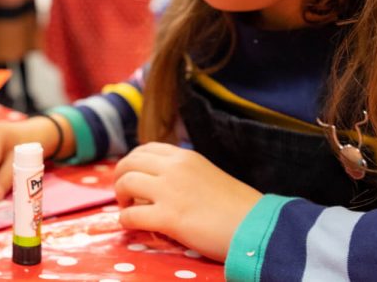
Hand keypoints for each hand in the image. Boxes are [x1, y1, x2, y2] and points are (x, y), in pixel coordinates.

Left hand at [114, 142, 261, 260]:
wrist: (257, 227)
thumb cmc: (238, 207)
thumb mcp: (207, 175)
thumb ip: (184, 173)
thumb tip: (161, 183)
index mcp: (185, 156)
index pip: (145, 149)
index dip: (132, 163)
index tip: (133, 177)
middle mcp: (174, 168)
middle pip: (128, 163)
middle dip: (119, 178)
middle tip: (125, 196)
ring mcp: (170, 191)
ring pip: (125, 184)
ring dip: (121, 198)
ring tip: (129, 209)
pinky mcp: (168, 217)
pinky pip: (131, 216)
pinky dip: (126, 221)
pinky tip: (133, 226)